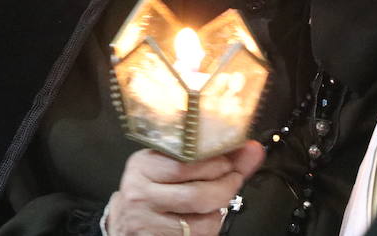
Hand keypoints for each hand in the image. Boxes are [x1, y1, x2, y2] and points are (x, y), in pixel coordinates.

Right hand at [105, 141, 263, 234]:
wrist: (125, 223)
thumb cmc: (152, 191)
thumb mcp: (170, 167)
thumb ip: (211, 158)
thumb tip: (252, 149)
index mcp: (143, 165)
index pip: (187, 162)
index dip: (217, 164)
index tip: (231, 163)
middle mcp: (140, 193)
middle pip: (198, 195)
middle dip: (226, 189)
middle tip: (233, 181)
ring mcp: (145, 221)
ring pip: (202, 222)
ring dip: (219, 214)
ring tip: (216, 204)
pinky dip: (209, 230)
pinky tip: (202, 220)